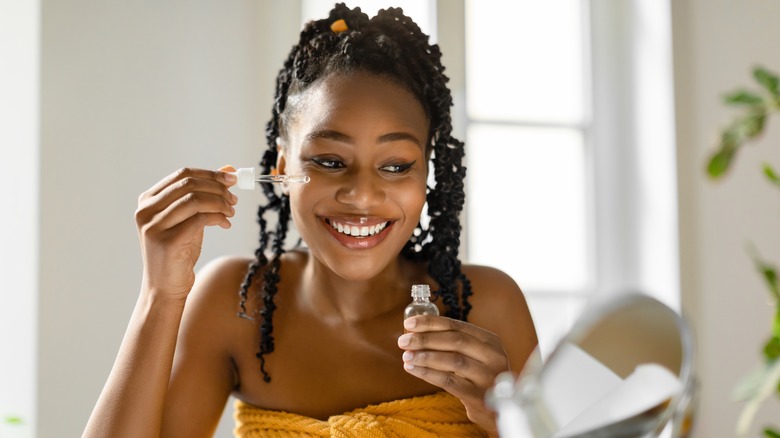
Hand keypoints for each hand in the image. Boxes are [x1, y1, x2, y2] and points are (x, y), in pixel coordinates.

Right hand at [135, 166, 236, 300]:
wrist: (165, 287)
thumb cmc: (178, 251)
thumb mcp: (191, 218)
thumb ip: (204, 194)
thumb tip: (228, 169)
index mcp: (148, 200)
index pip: (182, 175)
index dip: (210, 174)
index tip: (232, 179)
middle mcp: (146, 211)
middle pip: (189, 185)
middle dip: (218, 188)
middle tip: (234, 199)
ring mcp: (154, 226)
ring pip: (195, 200)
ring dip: (219, 203)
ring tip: (231, 212)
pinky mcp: (167, 241)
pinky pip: (199, 219)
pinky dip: (217, 217)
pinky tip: (225, 224)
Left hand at [397, 315, 509, 434]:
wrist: (496, 410)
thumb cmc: (478, 377)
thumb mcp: (475, 355)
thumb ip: (452, 343)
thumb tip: (415, 332)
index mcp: (490, 341)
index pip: (457, 326)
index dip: (431, 323)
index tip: (409, 324)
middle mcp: (493, 356)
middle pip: (455, 341)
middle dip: (425, 339)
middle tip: (403, 341)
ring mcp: (488, 377)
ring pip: (453, 361)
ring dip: (425, 357)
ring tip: (406, 356)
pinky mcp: (479, 396)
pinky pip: (449, 382)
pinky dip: (428, 374)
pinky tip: (413, 369)